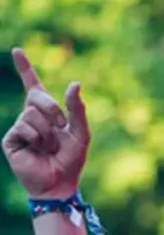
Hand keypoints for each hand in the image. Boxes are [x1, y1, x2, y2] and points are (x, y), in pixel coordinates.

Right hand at [1, 49, 90, 198]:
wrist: (60, 184)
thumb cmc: (71, 161)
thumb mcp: (81, 134)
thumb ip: (78, 109)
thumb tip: (75, 83)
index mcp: (46, 113)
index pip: (33, 86)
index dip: (25, 68)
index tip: (17, 50)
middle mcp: (30, 116)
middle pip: (38, 97)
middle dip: (54, 111)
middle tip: (60, 128)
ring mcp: (19, 127)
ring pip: (32, 114)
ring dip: (48, 132)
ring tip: (49, 147)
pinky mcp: (11, 139)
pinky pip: (24, 127)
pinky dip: (37, 139)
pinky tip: (37, 151)